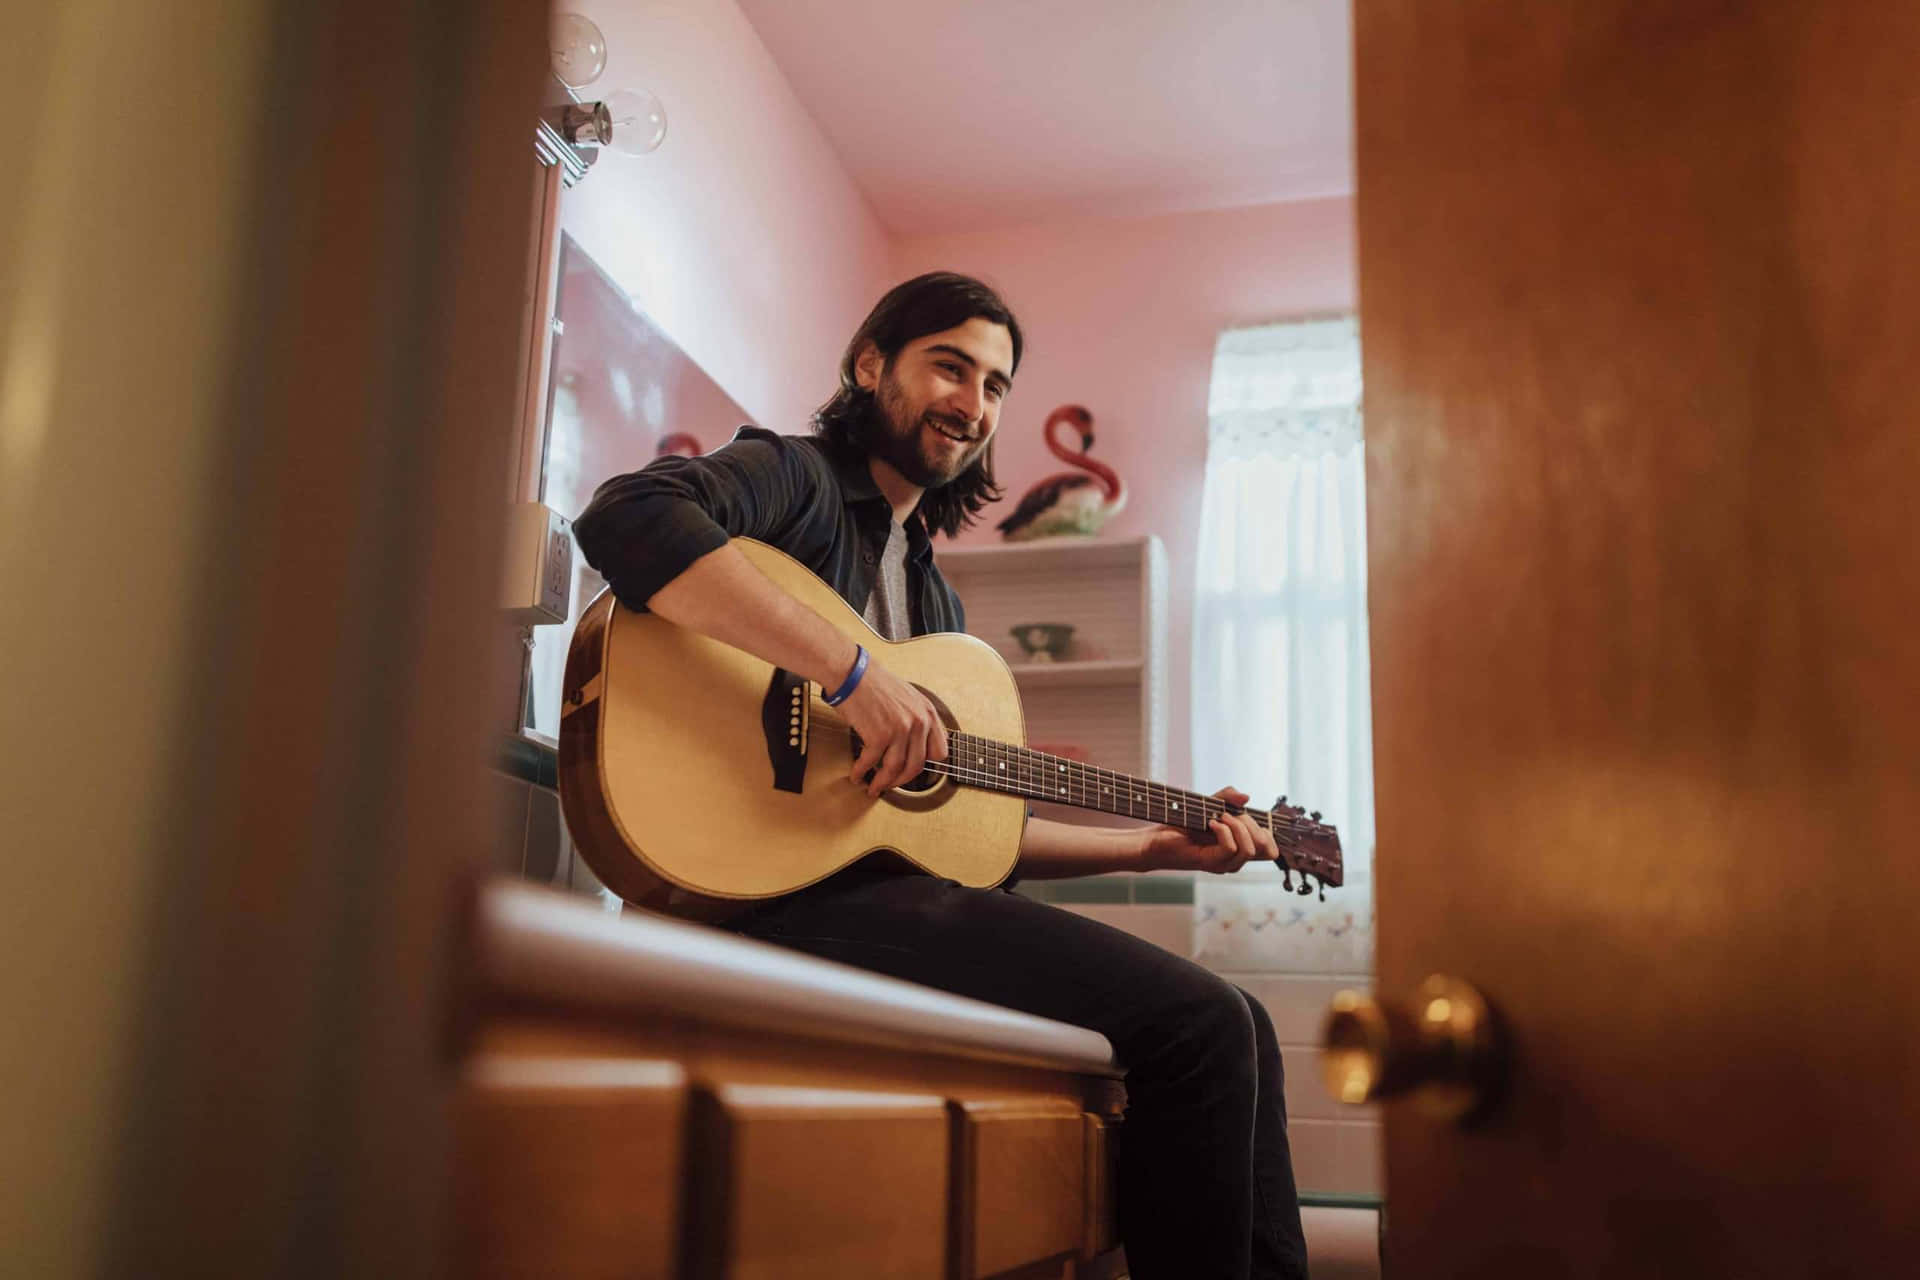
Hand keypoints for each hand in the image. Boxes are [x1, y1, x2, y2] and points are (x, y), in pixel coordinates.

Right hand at [837, 652, 947, 797]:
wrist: (851, 673)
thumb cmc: (873, 682)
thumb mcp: (907, 697)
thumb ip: (916, 718)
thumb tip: (914, 745)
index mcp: (928, 713)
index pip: (939, 751)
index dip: (927, 766)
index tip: (914, 772)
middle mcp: (918, 722)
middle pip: (917, 766)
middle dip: (901, 781)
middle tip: (890, 785)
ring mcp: (900, 730)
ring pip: (895, 770)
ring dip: (882, 783)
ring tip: (873, 787)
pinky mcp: (879, 736)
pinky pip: (872, 763)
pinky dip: (862, 772)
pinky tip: (857, 774)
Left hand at [1140, 786, 1278, 874]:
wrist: (1155, 839)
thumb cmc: (1181, 824)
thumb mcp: (1208, 805)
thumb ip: (1227, 798)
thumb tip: (1246, 796)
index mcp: (1239, 849)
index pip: (1271, 850)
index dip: (1267, 832)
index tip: (1245, 815)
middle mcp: (1235, 860)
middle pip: (1266, 848)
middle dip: (1252, 824)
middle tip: (1228, 814)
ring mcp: (1223, 864)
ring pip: (1250, 849)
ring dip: (1237, 826)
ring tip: (1218, 817)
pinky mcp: (1210, 863)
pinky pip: (1231, 847)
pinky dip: (1223, 830)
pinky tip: (1210, 823)